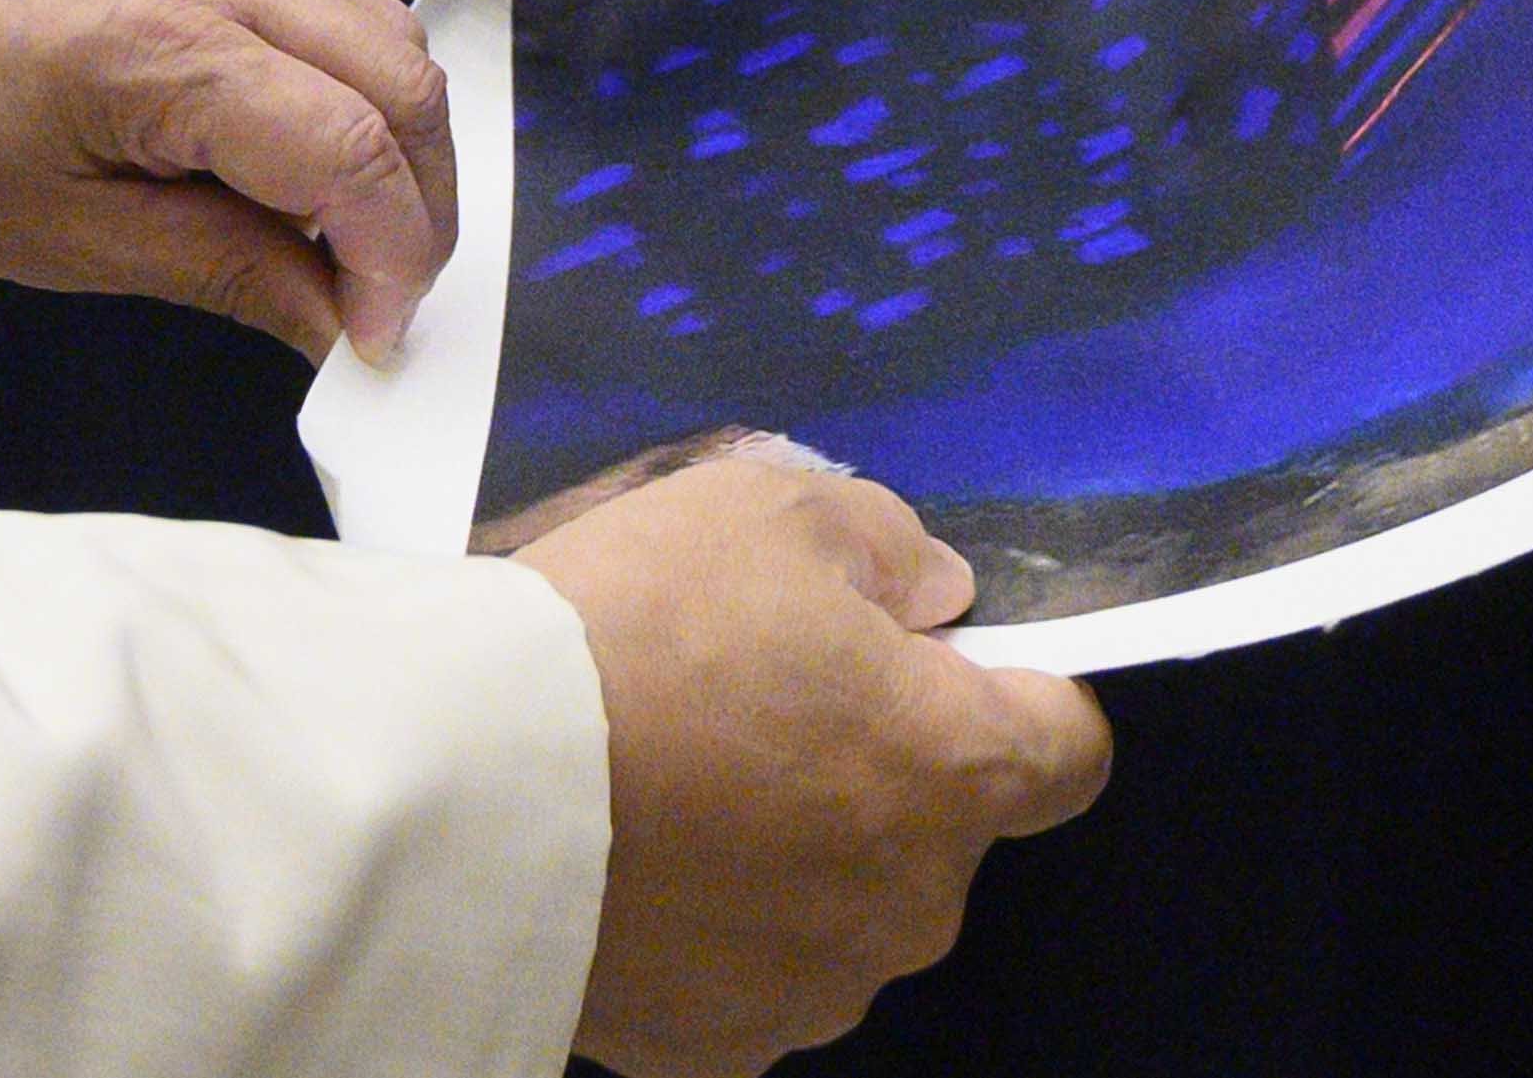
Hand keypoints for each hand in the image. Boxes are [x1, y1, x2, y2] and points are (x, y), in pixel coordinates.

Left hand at [0, 0, 457, 364]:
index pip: (350, 147)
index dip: (390, 257)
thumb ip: (225, 272)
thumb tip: (341, 326)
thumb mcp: (69, 238)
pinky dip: (361, 87)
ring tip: (353, 238)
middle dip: (422, 204)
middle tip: (382, 299)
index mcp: (167, 47)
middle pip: (404, 77)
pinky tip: (314, 162)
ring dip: (402, 142)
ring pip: (391, 31)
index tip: (373, 340)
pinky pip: (341, 2)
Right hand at [515, 445, 1110, 1077]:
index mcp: (951, 769)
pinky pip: (747, 968)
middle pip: (936, 824)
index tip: (935, 659)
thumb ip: (891, 547)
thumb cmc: (632, 633)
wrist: (463, 784)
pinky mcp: (716, 1044)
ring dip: (789, 847)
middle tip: (752, 693)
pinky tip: (634, 855)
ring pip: (839, 902)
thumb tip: (931, 599)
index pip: (1069, 747)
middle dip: (871, 761)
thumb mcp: (772, 509)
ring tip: (672, 777)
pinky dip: (710, 920)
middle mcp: (910, 903)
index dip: (1017, 690)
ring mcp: (813, 987)